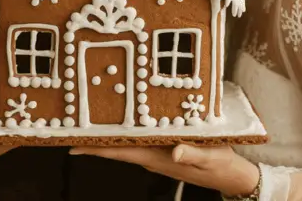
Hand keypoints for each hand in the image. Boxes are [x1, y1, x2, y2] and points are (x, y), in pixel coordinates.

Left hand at [69, 143, 259, 196]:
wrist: (232, 176)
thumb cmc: (221, 164)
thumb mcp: (210, 157)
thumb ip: (192, 153)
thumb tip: (173, 151)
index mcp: (158, 157)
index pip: (122, 152)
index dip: (98, 148)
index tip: (74, 145)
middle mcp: (153, 156)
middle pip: (117, 148)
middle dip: (94, 141)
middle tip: (69, 130)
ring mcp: (157, 154)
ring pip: (127, 144)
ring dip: (108, 136)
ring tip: (87, 124)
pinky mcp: (165, 149)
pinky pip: (139, 141)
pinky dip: (126, 133)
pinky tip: (121, 124)